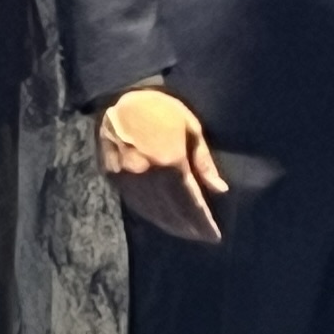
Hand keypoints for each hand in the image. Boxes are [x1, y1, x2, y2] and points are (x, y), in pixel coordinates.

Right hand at [97, 84, 228, 244]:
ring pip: (153, 213)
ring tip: (185, 232)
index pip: (191, 204)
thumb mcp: (190, 127)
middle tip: (202, 236)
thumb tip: (219, 189)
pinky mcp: (115, 179)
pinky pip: (136, 205)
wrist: (117, 97)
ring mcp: (129, 181)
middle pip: (172, 213)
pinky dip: (151, 215)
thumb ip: (203, 161)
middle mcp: (149, 179)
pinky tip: (161, 218)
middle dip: (189, 227)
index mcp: (171, 164)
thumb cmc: (160, 109)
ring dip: (170, 225)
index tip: (214, 235)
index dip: (203, 222)